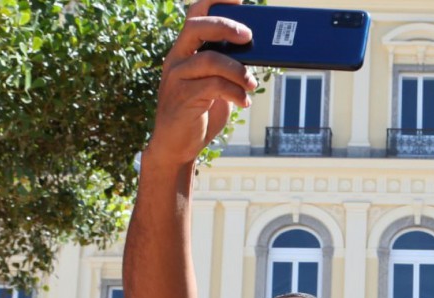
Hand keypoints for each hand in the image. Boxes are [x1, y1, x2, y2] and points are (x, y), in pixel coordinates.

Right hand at [143, 0, 258, 168]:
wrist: (176, 146)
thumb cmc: (198, 113)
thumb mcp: (214, 85)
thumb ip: (226, 68)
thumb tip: (257, 55)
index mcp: (184, 50)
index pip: (195, 14)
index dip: (215, 1)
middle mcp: (177, 59)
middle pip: (197, 28)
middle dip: (225, 27)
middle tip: (249, 37)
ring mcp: (177, 78)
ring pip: (210, 60)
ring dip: (238, 70)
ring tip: (251, 83)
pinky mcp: (182, 98)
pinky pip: (213, 86)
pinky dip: (234, 92)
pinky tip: (243, 102)